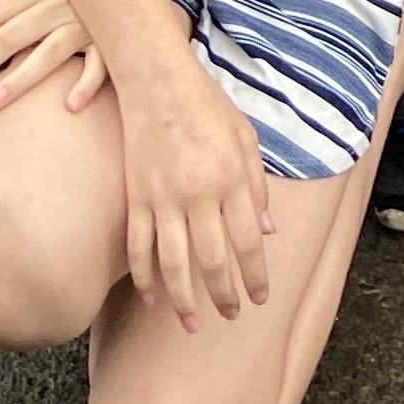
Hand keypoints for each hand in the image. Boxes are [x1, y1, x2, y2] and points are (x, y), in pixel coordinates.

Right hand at [117, 45, 274, 328]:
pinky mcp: (135, 196)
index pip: (248, 242)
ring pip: (173, 263)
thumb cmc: (206, 105)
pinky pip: (138, 247)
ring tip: (192, 324)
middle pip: (213, 260)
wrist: (156, 79)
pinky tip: (152, 300)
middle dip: (224, 295)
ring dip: (184, 300)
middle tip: (231, 316)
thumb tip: (267, 232)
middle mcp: (198, 192)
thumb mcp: (245, 137)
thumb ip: (257, 185)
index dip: (256, 275)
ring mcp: (163, 197)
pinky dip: (143, 277)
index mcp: (230, 177)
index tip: (260, 298)